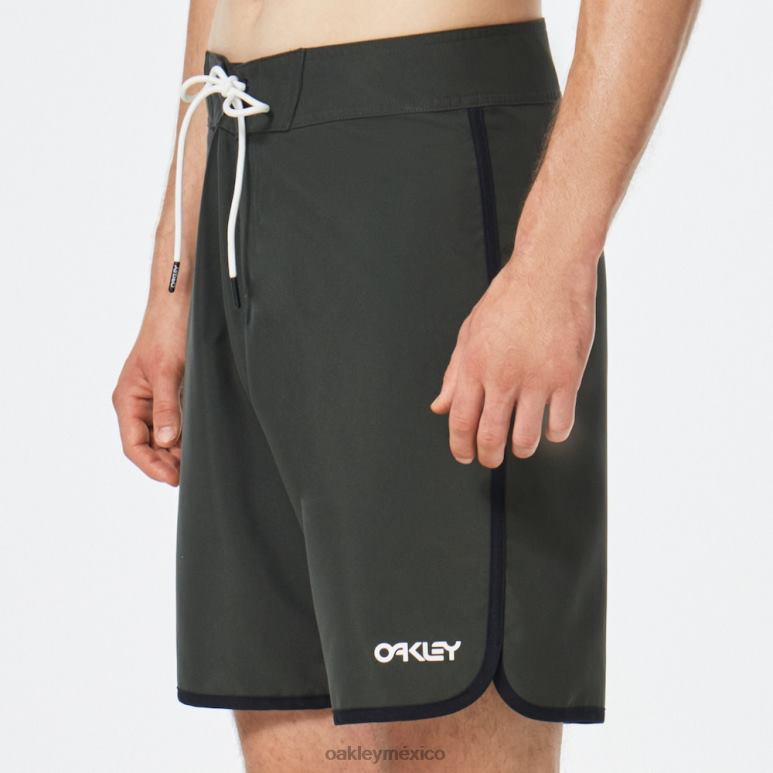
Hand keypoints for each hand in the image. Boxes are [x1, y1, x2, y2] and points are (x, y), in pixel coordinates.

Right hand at [112, 305, 186, 485]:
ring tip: (195, 465)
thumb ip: (168, 408)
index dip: (151, 465)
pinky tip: (197, 444)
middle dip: (166, 462)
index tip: (172, 479)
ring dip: (176, 452)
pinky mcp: (171, 392)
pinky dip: (184, 436)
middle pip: (148, 445)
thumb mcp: (168, 371)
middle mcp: (138, 402)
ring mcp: (154, 399)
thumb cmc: (168, 331)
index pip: (134, 445)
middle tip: (189, 477)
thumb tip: (168, 441)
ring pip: (162, 437)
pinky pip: (174, 422)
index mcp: (128, 399)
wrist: (179, 304)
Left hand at [431, 252, 597, 466]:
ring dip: (521, 449)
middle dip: (488, 456)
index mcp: (475, 365)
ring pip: (526, 438)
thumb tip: (439, 406)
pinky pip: (560, 424)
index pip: (460, 421)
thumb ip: (454, 374)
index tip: (464, 454)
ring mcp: (537, 379)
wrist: (549, 272)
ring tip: (521, 444)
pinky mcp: (567, 377)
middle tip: (491, 458)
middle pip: (491, 436)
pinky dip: (554, 434)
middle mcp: (503, 375)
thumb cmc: (510, 297)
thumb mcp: (469, 333)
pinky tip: (550, 427)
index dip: (460, 446)